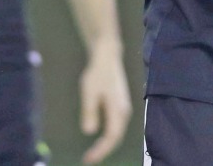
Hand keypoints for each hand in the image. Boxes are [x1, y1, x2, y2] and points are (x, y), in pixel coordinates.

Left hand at [79, 42, 131, 164]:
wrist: (108, 58)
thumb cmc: (98, 73)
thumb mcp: (89, 92)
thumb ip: (89, 112)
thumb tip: (89, 131)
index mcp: (118, 109)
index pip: (112, 137)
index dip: (101, 150)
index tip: (89, 158)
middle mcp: (124, 112)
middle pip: (116, 137)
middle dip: (103, 150)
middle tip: (88, 159)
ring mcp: (123, 109)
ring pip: (117, 133)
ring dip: (106, 145)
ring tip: (92, 153)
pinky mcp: (120, 107)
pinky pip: (116, 127)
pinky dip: (108, 137)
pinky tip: (99, 140)